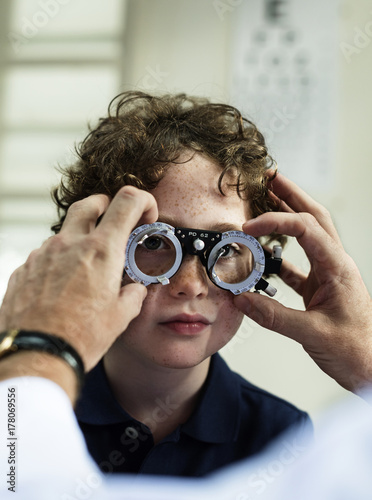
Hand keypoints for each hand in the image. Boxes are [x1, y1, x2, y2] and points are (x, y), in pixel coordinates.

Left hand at [0, 186, 157, 371]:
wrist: (37, 355)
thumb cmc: (80, 337)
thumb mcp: (121, 317)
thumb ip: (133, 295)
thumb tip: (136, 290)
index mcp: (101, 251)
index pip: (126, 202)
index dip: (142, 200)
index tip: (146, 213)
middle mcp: (70, 244)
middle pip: (89, 204)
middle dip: (106, 205)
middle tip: (114, 221)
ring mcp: (43, 254)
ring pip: (66, 232)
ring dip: (80, 239)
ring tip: (87, 268)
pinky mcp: (26, 269)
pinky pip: (46, 254)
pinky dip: (60, 261)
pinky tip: (64, 286)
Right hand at [234, 173, 371, 392]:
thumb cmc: (357, 350)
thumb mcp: (313, 333)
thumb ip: (273, 316)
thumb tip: (240, 298)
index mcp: (337, 267)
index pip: (306, 229)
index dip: (275, 221)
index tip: (248, 226)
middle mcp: (334, 264)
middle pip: (314, 217)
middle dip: (291, 194)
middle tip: (269, 177)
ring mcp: (327, 276)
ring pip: (307, 236)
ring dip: (287, 218)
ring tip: (266, 203)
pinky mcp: (319, 290)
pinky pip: (297, 266)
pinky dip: (279, 257)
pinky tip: (265, 255)